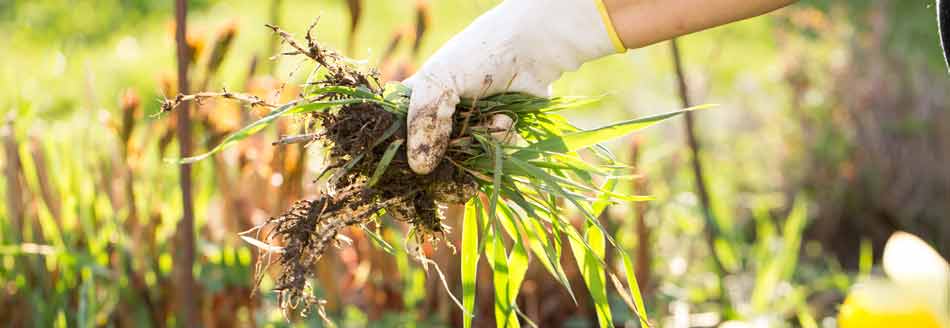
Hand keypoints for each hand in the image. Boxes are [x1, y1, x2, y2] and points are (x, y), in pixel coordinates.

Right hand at [403, 0, 620, 173]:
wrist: (530, 50)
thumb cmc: (478, 56)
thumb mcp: (439, 82)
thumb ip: (424, 121)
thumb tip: (420, 168)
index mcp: (417, 101)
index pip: (400, 137)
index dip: (406, 154)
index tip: (418, 165)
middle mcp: (441, 118)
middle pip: (434, 157)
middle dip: (452, 155)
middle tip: (463, 150)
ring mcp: (469, 127)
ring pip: (466, 159)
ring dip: (483, 141)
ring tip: (497, 120)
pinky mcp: (495, 134)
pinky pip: (493, 155)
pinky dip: (501, 141)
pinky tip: (508, 121)